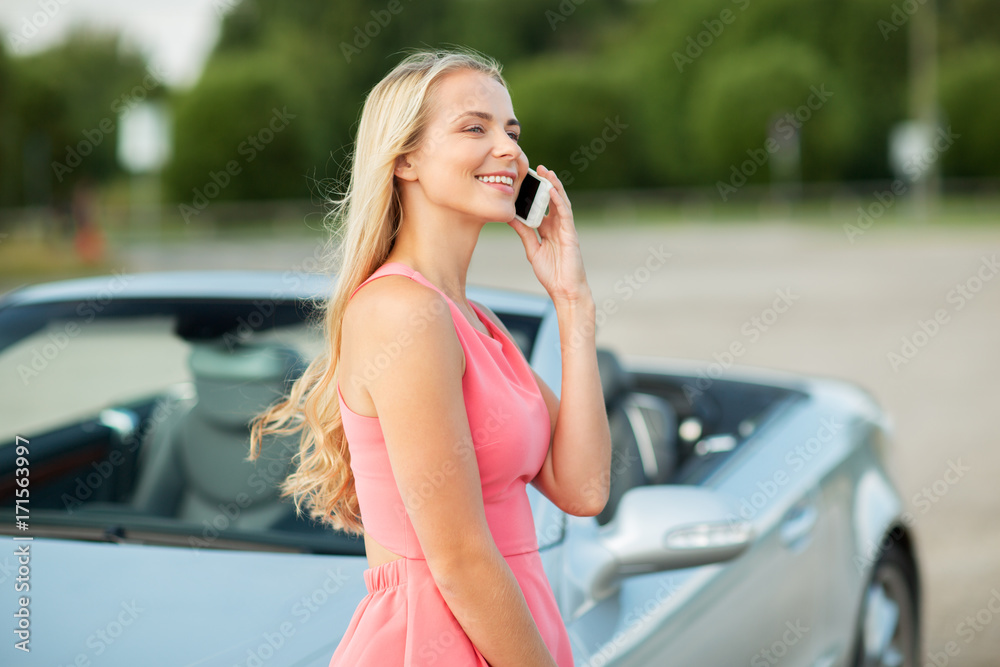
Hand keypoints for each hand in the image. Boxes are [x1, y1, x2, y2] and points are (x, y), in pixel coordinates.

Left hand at [508, 165, 591, 305]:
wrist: (564, 289)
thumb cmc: (551, 273)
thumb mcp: (531, 249)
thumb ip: (523, 232)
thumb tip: (510, 217)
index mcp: (547, 229)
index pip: (539, 206)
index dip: (532, 193)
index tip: (522, 180)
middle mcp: (557, 226)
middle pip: (550, 200)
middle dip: (544, 184)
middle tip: (535, 168)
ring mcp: (565, 228)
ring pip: (560, 202)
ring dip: (554, 186)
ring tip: (546, 171)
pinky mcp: (571, 233)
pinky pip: (565, 213)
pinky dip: (559, 200)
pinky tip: (553, 190)